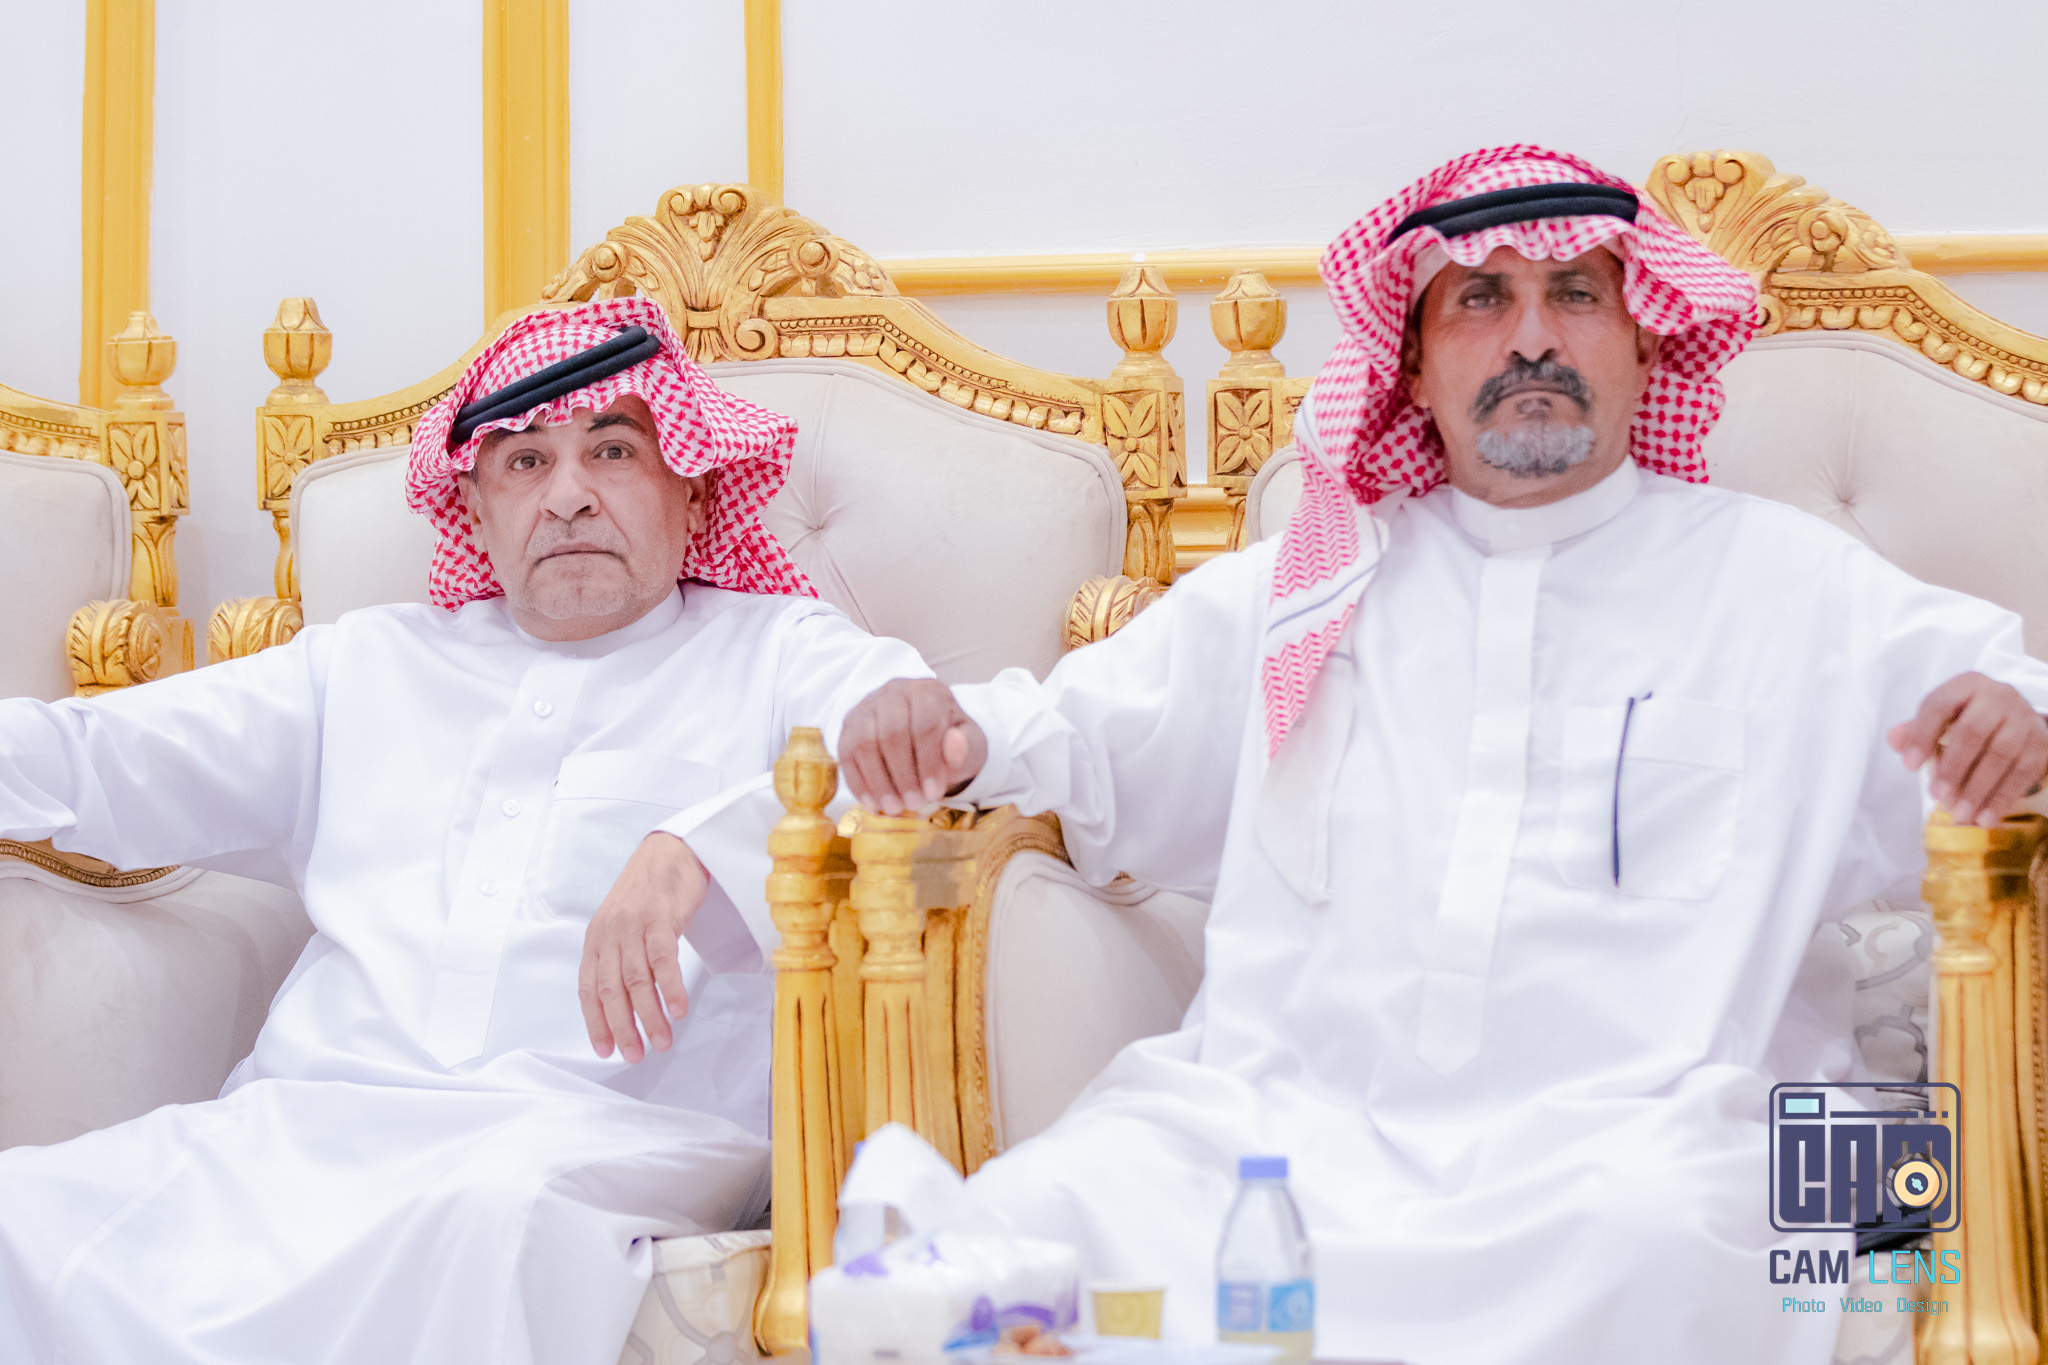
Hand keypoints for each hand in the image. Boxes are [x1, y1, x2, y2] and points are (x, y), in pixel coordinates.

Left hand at [578, 831, 707, 1062]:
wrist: (671, 851)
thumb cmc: (649, 892)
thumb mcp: (622, 924)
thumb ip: (619, 958)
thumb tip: (625, 1003)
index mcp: (597, 939)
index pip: (589, 989)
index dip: (596, 1023)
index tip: (606, 1051)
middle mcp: (610, 933)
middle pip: (611, 990)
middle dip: (623, 1028)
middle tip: (637, 1055)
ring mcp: (634, 925)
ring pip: (637, 981)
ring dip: (650, 1016)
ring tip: (663, 1041)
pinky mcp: (660, 917)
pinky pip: (663, 960)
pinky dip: (670, 988)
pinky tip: (678, 1009)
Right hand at [837, 678, 987, 814]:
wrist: (926, 734)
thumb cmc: (949, 741)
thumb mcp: (968, 744)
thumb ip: (965, 746)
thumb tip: (955, 744)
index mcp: (929, 691)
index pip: (926, 724)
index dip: (929, 762)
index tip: (934, 793)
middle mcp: (895, 691)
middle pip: (892, 733)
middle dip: (903, 775)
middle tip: (914, 804)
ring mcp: (867, 705)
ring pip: (864, 743)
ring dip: (878, 781)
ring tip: (893, 808)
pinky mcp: (849, 724)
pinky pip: (846, 753)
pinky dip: (858, 782)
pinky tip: (872, 804)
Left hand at [1889, 672, 2047, 827]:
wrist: (2015, 720)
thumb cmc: (1968, 719)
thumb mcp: (1941, 717)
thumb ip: (1915, 730)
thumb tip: (1895, 740)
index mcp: (1966, 685)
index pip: (1940, 704)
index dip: (1922, 735)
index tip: (1909, 765)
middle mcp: (1999, 696)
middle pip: (1973, 731)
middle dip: (1953, 766)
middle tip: (1936, 794)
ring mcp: (2023, 720)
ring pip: (2000, 755)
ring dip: (1977, 789)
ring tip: (1959, 813)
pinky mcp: (2040, 744)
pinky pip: (2021, 773)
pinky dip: (2002, 798)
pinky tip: (1985, 817)